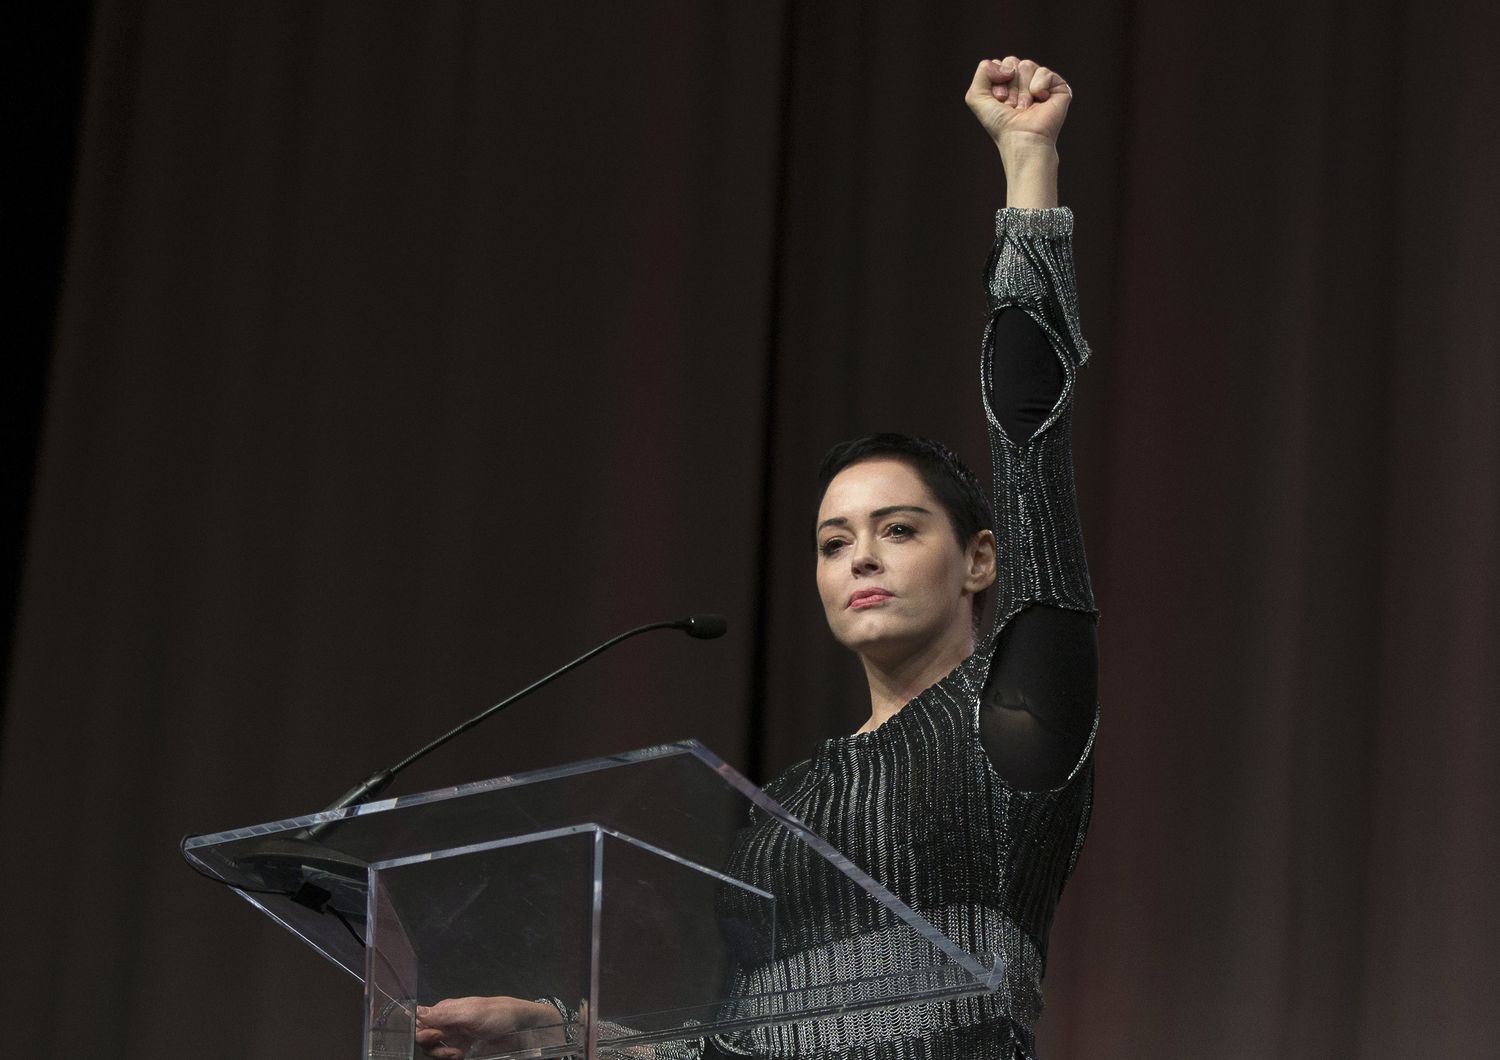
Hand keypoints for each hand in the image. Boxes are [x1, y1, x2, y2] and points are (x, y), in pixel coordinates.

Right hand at [414, 996, 564, 1059]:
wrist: (520, 1026)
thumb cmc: (496, 1014)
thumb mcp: (471, 1013)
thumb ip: (444, 1015)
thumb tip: (416, 1011)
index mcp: (445, 1010)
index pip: (420, 1022)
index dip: (421, 1032)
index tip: (434, 1038)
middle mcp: (446, 1023)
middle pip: (425, 1039)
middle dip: (433, 1047)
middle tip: (451, 1049)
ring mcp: (454, 1036)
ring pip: (435, 1050)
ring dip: (442, 1054)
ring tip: (457, 1053)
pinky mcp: (462, 1047)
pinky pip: (447, 1055)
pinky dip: (451, 1057)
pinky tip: (461, 1055)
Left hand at [964, 57, 1071, 156]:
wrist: (1021, 138)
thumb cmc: (1000, 123)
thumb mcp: (976, 96)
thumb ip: (982, 71)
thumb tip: (1007, 65)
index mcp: (1007, 82)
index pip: (1000, 64)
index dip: (996, 81)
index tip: (999, 102)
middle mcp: (1024, 81)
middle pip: (1012, 62)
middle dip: (1009, 85)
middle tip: (1012, 106)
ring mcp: (1042, 83)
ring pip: (1026, 65)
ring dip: (1022, 90)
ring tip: (1024, 108)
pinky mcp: (1059, 87)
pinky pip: (1044, 72)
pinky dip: (1038, 87)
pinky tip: (1040, 101)